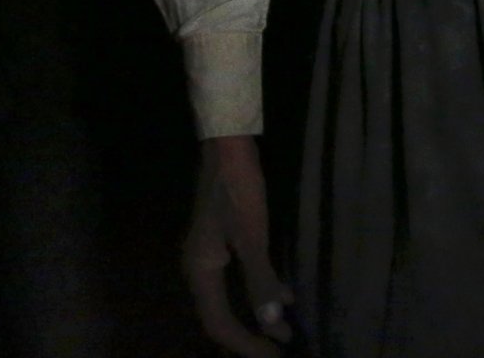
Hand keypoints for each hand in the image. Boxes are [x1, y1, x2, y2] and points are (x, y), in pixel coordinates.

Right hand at [183, 135, 292, 355]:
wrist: (227, 147)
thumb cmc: (238, 190)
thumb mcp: (253, 236)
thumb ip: (260, 280)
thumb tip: (273, 324)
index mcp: (200, 271)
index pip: (218, 324)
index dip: (246, 344)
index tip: (275, 354)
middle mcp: (198, 269)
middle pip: (220, 316)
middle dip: (250, 336)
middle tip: (280, 349)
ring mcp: (207, 255)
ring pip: (229, 299)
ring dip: (255, 315)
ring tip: (284, 331)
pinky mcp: (220, 244)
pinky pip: (236, 280)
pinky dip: (257, 291)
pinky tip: (283, 294)